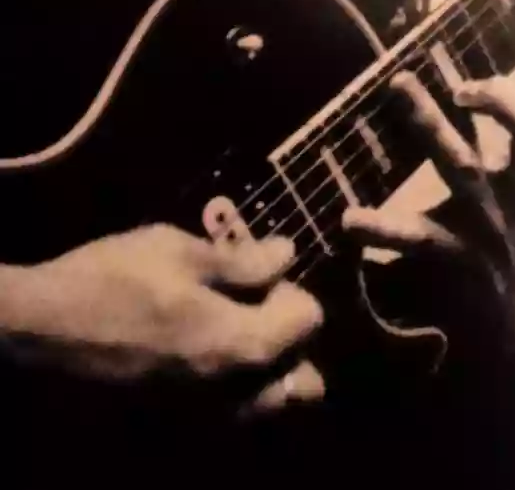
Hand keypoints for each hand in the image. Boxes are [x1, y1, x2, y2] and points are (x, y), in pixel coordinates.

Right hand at [1, 224, 322, 416]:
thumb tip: (288, 254)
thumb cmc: (113, 279)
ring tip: (236, 335)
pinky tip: (204, 359)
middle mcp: (231, 393)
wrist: (40, 330)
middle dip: (293, 344)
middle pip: (303, 383)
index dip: (291, 289)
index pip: (309, 321)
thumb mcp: (180, 251)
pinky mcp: (173, 428)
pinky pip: (228, 419)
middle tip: (257, 308)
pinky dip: (234, 394)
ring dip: (270, 375)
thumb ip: (243, 262)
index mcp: (240, 343)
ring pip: (268, 410)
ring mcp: (202, 418)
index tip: (262, 272)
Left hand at [344, 0, 514, 349]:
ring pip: (467, 171)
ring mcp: (498, 231)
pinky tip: (351, 217)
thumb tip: (454, 67)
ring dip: (431, 125)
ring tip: (398, 84)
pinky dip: (387, 227)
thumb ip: (494, 133)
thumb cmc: (503, 240)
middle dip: (504, 97)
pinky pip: (423, 242)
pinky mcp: (464, 269)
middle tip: (461, 76)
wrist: (506, 336)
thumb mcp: (512, 184)